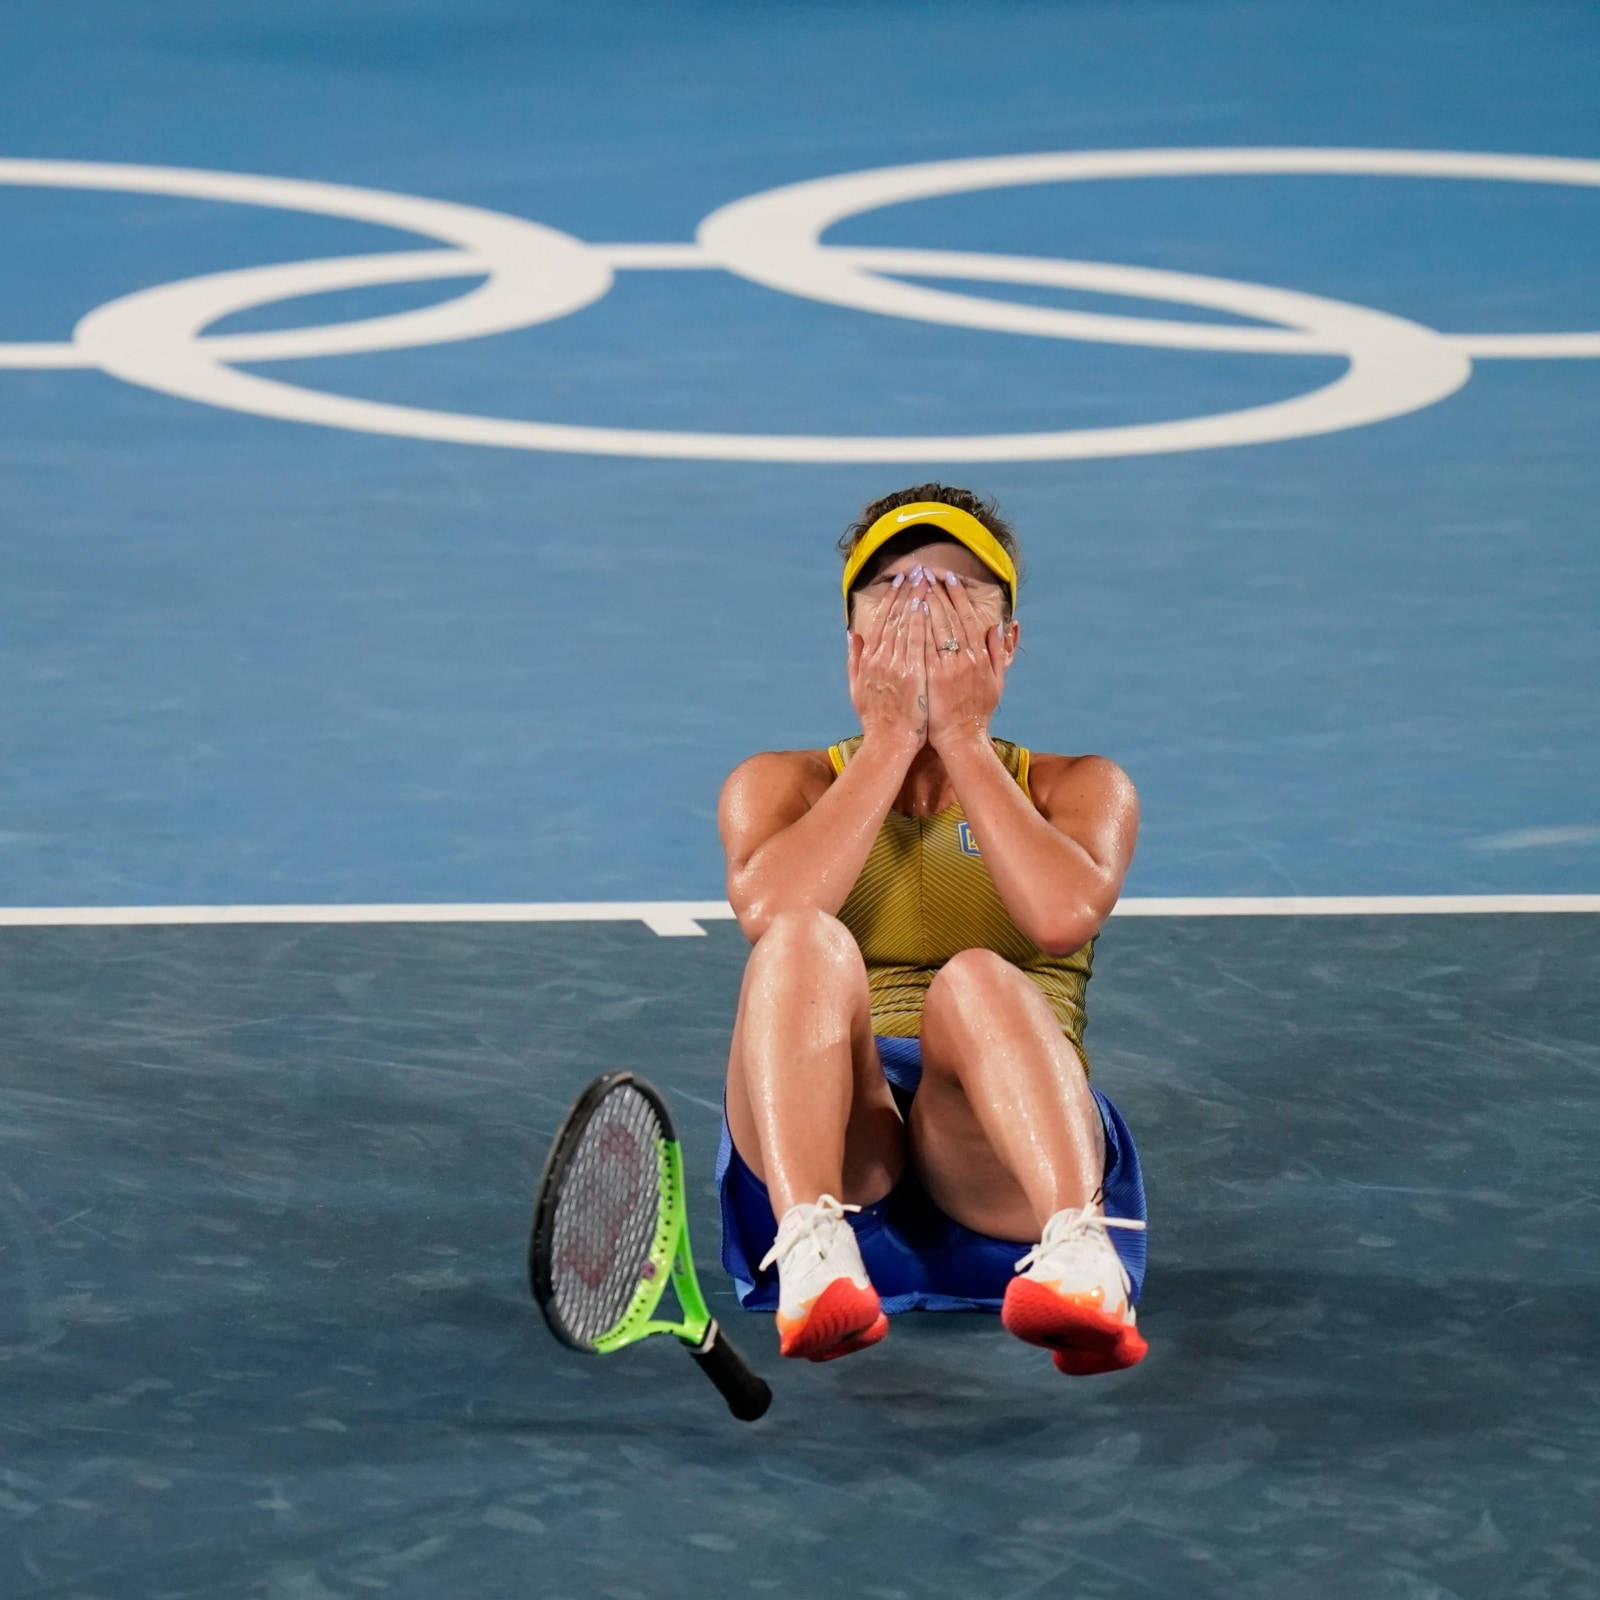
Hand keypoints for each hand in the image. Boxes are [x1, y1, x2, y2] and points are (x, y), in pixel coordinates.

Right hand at [848, 576, 928, 748]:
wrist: (889, 743)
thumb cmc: (877, 719)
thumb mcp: (857, 688)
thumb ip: (854, 659)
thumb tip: (852, 634)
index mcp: (869, 660)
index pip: (881, 621)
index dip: (892, 599)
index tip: (901, 582)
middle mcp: (880, 659)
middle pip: (895, 617)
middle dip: (906, 592)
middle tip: (916, 570)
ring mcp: (895, 665)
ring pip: (905, 624)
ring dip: (916, 599)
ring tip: (926, 579)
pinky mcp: (911, 674)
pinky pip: (917, 641)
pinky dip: (920, 621)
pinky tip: (926, 604)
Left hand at [922, 570, 1006, 752]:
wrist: (962, 739)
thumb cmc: (978, 712)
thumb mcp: (996, 681)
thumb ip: (998, 653)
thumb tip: (997, 627)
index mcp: (980, 657)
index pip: (966, 618)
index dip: (957, 597)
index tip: (948, 579)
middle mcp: (965, 659)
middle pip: (949, 618)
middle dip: (938, 593)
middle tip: (928, 573)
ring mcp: (947, 668)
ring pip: (936, 628)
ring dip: (926, 604)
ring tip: (916, 584)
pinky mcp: (932, 679)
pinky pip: (923, 648)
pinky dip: (918, 629)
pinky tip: (909, 612)